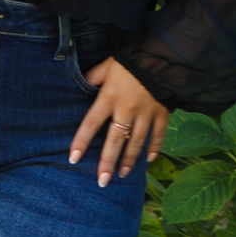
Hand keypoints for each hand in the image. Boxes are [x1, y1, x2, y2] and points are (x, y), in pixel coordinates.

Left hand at [68, 56, 169, 185]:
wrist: (161, 56)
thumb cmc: (129, 61)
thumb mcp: (107, 65)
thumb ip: (94, 77)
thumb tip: (84, 85)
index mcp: (109, 97)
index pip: (91, 123)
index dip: (81, 141)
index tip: (73, 158)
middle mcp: (126, 109)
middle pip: (115, 140)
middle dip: (108, 162)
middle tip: (102, 180)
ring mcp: (146, 113)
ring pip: (136, 141)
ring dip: (128, 159)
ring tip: (121, 174)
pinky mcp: (162, 112)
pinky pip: (159, 134)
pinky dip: (155, 147)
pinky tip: (149, 160)